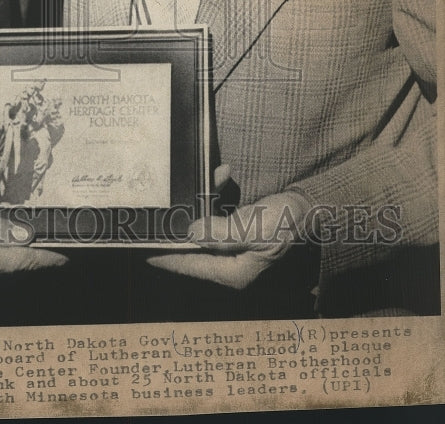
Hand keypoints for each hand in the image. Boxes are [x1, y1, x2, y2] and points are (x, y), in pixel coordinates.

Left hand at [148, 166, 309, 289]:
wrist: (311, 207)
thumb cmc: (287, 221)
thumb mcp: (256, 229)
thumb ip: (222, 233)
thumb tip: (190, 233)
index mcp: (231, 272)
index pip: (185, 264)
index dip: (161, 254)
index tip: (137, 242)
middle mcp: (226, 264)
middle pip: (187, 247)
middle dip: (175, 224)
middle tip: (152, 208)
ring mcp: (229, 248)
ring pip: (198, 227)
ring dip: (196, 202)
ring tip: (200, 180)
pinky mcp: (232, 232)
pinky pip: (212, 215)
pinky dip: (212, 195)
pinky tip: (220, 175)